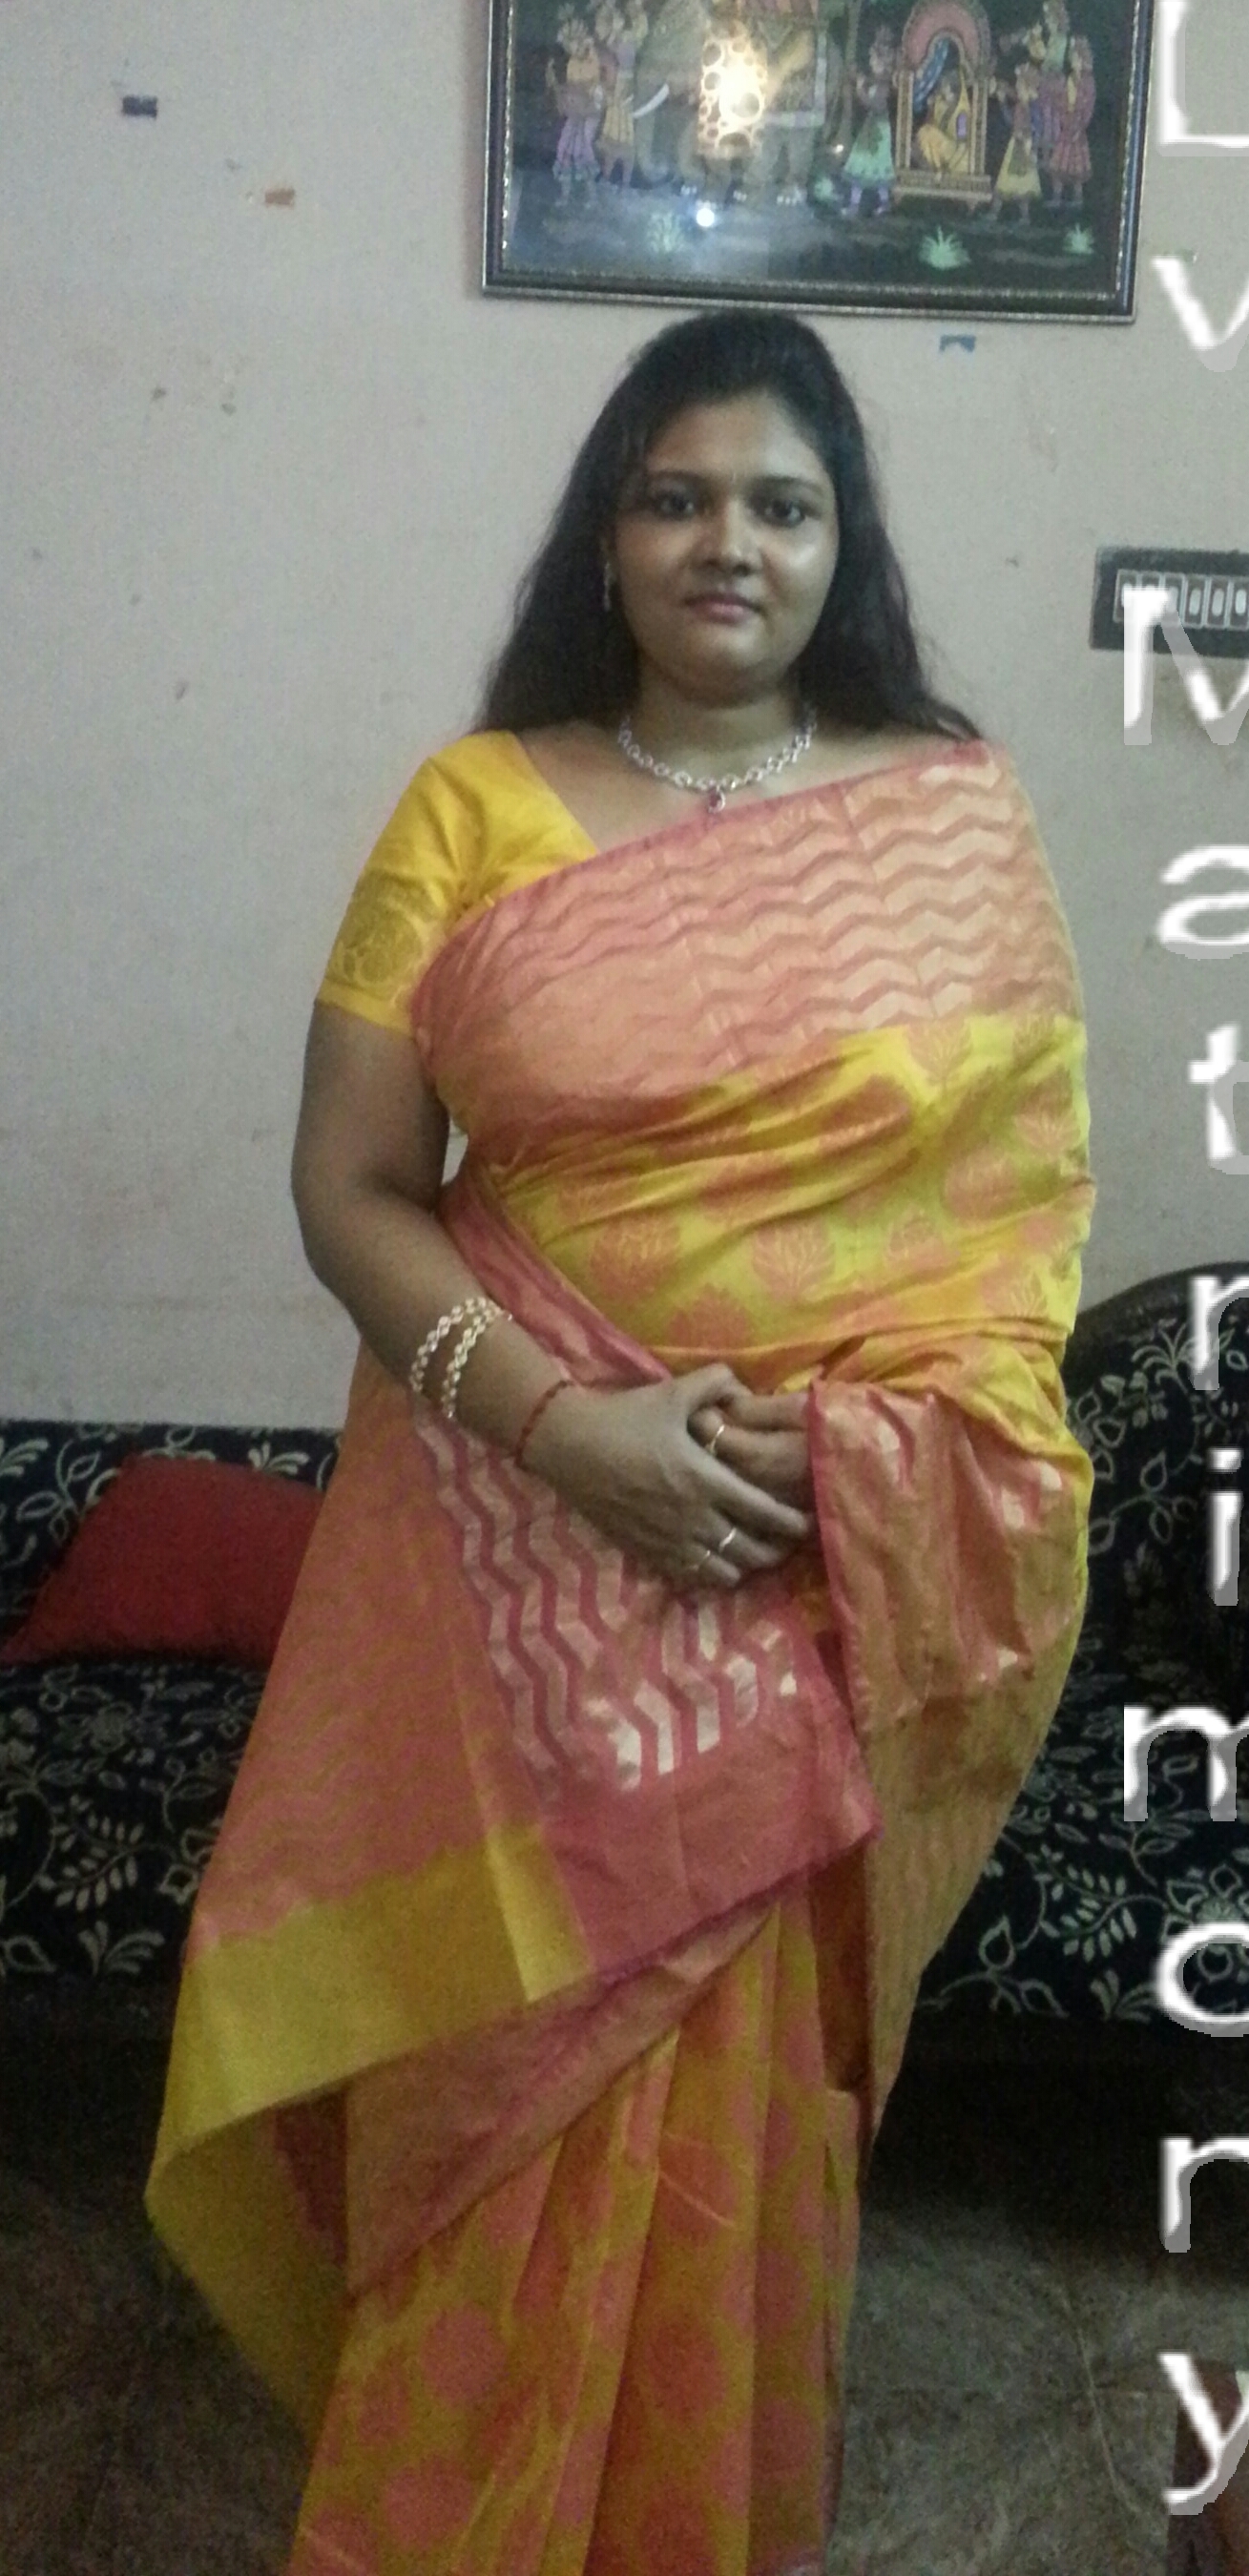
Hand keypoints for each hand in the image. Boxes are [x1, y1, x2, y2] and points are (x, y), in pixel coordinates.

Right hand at [526, 1363, 814, 1589]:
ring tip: (752, 1556)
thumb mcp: (674, 1392)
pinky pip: (689, 1576)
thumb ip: (716, 1383)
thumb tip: (744, 1388)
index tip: (807, 1524)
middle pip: (747, 1550)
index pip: (761, 1511)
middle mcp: (692, 1518)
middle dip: (774, 1550)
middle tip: (786, 1544)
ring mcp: (668, 1539)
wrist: (569, 1445)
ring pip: (721, 1570)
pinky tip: (714, 1563)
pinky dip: (709, 1574)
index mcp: (705, 1480)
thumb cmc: (624, 1417)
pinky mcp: (645, 1551)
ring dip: (743, 1566)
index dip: (789, 1522)